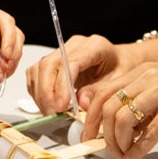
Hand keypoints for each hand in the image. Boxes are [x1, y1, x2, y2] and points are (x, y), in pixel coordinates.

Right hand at [26, 34, 141, 114]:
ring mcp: (62, 50)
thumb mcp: (118, 83)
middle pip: (49, 64)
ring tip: (50, 113)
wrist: (121, 61)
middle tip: (53, 114)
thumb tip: (81, 103)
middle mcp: (74, 44)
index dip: (62, 86)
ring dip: (41, 94)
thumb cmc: (121, 70)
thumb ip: (99, 92)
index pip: (70, 63)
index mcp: (94, 46)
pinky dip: (37, 91)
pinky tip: (47, 104)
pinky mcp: (53, 60)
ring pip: (39, 68)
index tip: (61, 106)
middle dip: (47, 92)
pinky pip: (36, 74)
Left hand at [80, 61, 157, 158]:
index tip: (89, 135)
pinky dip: (139, 148)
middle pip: (111, 107)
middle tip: (110, 150)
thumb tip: (120, 128)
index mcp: (139, 71)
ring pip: (125, 119)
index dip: (91, 117)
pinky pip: (150, 131)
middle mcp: (147, 76)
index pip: (103, 93)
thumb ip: (139, 102)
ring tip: (124, 154)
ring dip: (120, 143)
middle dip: (105, 134)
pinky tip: (136, 156)